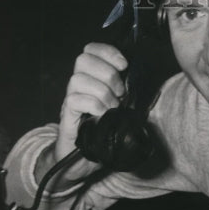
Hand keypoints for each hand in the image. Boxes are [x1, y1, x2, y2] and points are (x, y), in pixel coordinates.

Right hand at [54, 42, 128, 167]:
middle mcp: (78, 85)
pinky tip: (103, 115)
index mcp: (91, 79)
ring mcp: (70, 99)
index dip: (107, 51)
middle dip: (107, 73)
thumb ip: (126, 95)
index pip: (91, 50)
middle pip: (83, 59)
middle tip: (120, 93)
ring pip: (78, 79)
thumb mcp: (119, 109)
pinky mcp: (67, 116)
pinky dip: (93, 105)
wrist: (81, 160)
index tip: (124, 65)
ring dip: (102, 92)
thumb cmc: (102, 133)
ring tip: (112, 108)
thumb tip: (142, 85)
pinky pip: (75, 100)